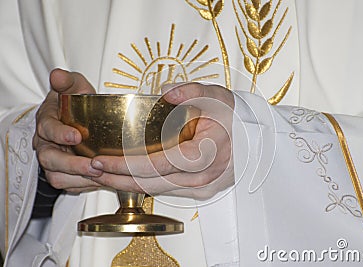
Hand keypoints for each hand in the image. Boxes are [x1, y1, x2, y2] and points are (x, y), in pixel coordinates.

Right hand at [33, 69, 102, 192]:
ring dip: (79, 178)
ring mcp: (53, 160)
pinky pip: (68, 185)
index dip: (60, 134)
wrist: (79, 119)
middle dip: (72, 164)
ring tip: (101, 175)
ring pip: (57, 176)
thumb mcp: (75, 87)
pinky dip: (83, 185)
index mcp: (47, 121)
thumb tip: (57, 75)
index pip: (48, 129)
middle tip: (94, 165)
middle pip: (50, 159)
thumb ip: (67, 81)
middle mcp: (46, 143)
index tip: (77, 136)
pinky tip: (100, 180)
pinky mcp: (63, 173)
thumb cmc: (75, 104)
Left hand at [90, 83, 234, 199]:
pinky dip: (143, 183)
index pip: (155, 166)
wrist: (254, 138)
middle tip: (90, 169)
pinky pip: (165, 189)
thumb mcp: (217, 96)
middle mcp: (200, 178)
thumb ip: (192, 92)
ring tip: (101, 173)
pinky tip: (127, 174)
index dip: (123, 166)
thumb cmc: (235, 117)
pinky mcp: (198, 190)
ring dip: (126, 183)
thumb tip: (164, 94)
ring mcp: (200, 187)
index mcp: (203, 155)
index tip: (99, 161)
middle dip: (116, 179)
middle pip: (149, 184)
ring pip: (156, 190)